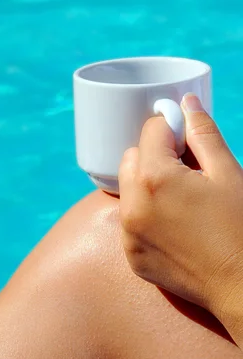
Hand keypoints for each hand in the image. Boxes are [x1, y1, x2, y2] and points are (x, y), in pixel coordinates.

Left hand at [119, 94, 242, 345]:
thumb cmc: (241, 227)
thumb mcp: (228, 173)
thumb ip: (201, 133)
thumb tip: (185, 103)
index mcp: (154, 178)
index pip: (151, 131)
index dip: (172, 129)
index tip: (188, 141)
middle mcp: (132, 205)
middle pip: (132, 158)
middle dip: (155, 155)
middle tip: (188, 171)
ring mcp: (128, 234)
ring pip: (127, 188)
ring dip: (147, 184)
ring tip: (182, 199)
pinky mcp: (132, 255)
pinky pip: (130, 220)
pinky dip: (145, 214)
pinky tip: (175, 224)